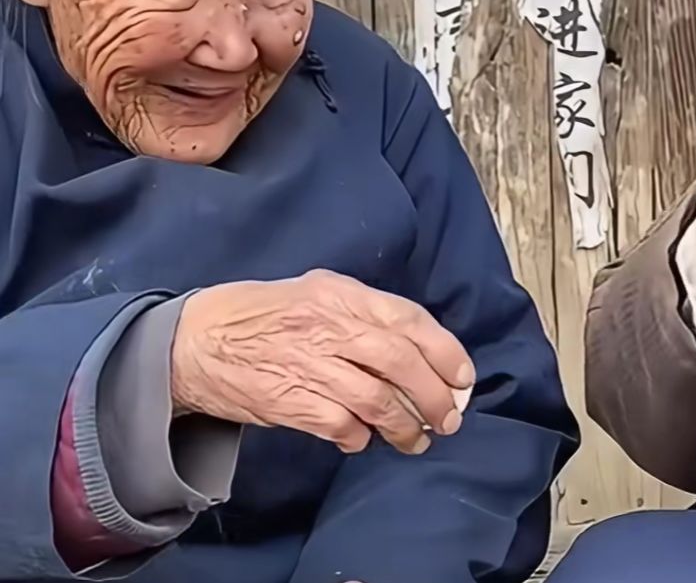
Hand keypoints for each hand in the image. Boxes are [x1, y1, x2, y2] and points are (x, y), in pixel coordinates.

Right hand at [171, 270, 475, 455]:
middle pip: (400, 361)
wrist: (193, 341)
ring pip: (377, 399)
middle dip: (434, 395)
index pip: (409, 319)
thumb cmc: (264, 316)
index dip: (445, 351)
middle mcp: (328, 325)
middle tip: (449, 419)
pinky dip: (359, 438)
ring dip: (405, 425)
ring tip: (416, 439)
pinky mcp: (286, 401)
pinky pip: (340, 425)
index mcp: (341, 294)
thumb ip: (365, 313)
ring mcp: (307, 363)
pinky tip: (363, 441)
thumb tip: (422, 350)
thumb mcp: (318, 292)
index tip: (463, 378)